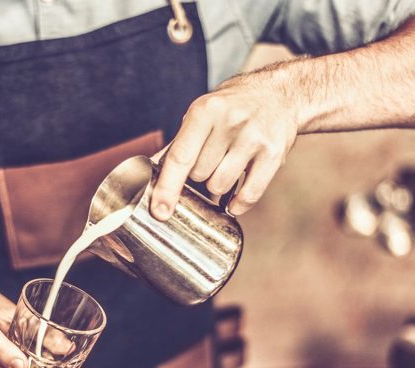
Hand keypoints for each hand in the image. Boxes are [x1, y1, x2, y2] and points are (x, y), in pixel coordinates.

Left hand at [151, 69, 298, 218]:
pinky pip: (248, 195)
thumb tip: (149, 175)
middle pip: (199, 174)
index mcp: (205, 112)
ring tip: (225, 166)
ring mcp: (254, 139)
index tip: (159, 211)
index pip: (181, 157)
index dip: (167, 187)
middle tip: (210, 158)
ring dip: (217, 185)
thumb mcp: (202, 113)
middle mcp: (230, 123)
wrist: (281, 94)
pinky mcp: (274, 155)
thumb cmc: (232, 107)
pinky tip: (235, 197)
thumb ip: (178, 144)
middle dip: (198, 174)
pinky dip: (238, 203)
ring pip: (220, 186)